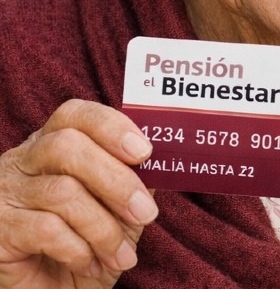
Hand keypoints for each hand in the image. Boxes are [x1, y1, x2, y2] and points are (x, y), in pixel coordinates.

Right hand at [0, 99, 158, 287]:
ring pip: (62, 193)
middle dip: (117, 181)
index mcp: (53, 145)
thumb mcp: (119, 211)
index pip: (74, 115)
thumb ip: (138, 180)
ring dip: (104, 229)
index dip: (111, 127)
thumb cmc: (88, 244)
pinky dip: (79, 249)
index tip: (145, 152)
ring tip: (122, 256)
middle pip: (67, 146)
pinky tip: (89, 265)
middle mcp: (23, 162)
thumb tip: (163, 161)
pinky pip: (45, 229)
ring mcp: (6, 193)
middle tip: (147, 214)